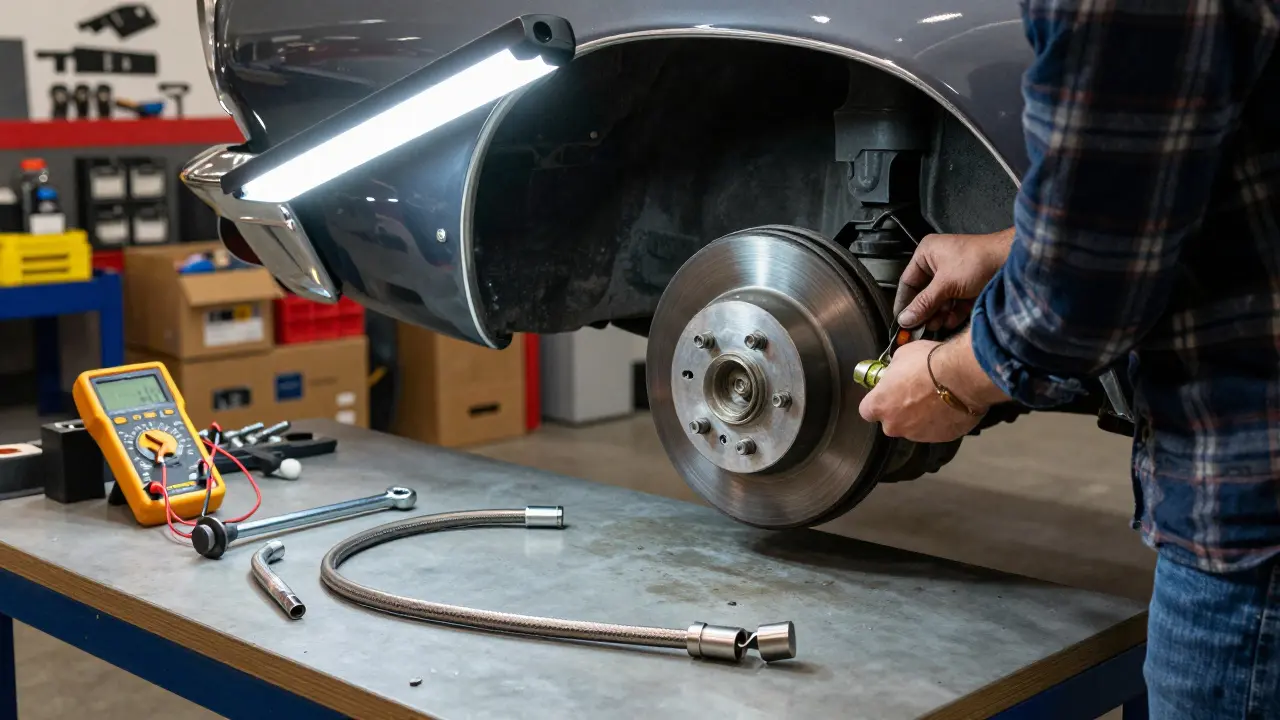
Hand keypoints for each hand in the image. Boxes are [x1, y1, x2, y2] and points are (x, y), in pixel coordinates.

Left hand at [857, 340, 983, 442]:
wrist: (962, 376)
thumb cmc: (929, 363)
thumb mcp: (902, 355)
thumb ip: (894, 370)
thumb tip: (896, 371)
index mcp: (880, 405)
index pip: (867, 411)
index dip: (877, 402)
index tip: (886, 393)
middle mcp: (895, 425)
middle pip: (892, 422)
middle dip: (900, 411)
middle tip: (914, 394)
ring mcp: (918, 434)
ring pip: (914, 428)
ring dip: (921, 417)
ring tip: (936, 398)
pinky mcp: (942, 438)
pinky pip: (937, 430)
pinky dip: (941, 421)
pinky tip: (949, 406)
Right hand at [894, 228, 1014, 328]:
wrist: (1011, 261)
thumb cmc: (979, 259)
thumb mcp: (945, 284)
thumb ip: (923, 304)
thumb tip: (905, 319)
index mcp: (927, 254)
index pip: (908, 282)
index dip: (904, 303)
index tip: (902, 321)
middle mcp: (938, 263)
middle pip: (924, 294)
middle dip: (924, 312)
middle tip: (919, 328)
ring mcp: (954, 275)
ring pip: (939, 300)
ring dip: (938, 315)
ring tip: (936, 325)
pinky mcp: (968, 286)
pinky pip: (954, 303)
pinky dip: (952, 313)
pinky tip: (951, 322)